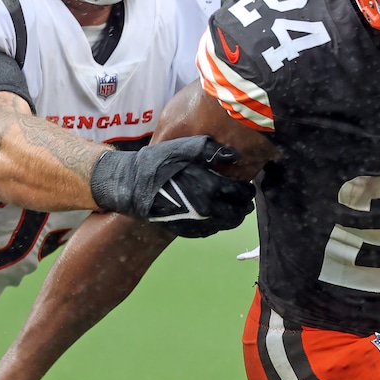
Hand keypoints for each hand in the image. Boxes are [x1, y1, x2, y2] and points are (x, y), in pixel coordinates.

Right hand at [90, 136, 255, 237]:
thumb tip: (234, 155)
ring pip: (227, 224)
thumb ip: (211, 150)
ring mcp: (197, 223)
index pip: (241, 192)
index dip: (247, 189)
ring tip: (234, 206)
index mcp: (209, 187)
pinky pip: (212, 230)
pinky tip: (217, 214)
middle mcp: (207, 209)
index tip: (247, 185)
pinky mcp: (187, 232)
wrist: (133, 187)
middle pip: (238, 212)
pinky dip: (219, 223)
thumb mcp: (184, 148)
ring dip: (234, 215)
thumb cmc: (158, 163)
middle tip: (244, 197)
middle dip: (244, 204)